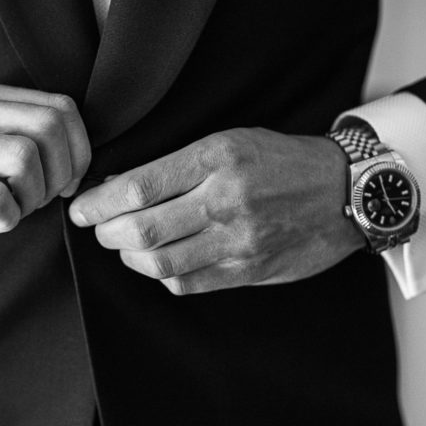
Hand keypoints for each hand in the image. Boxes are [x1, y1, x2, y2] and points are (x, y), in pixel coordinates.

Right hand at [0, 84, 90, 258]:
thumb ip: (21, 143)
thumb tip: (78, 164)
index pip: (59, 106)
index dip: (79, 148)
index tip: (67, 180)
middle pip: (49, 126)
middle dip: (62, 172)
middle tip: (43, 198)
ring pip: (24, 156)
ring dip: (35, 195)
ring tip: (15, 209)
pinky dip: (9, 217)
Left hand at [68, 128, 364, 294]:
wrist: (345, 191)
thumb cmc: (280, 160)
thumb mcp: (228, 141)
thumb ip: (176, 165)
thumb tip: (118, 186)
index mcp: (215, 158)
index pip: (138, 187)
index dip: (98, 203)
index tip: (80, 209)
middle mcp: (224, 199)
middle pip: (142, 229)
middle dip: (106, 232)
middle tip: (98, 228)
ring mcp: (238, 239)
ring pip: (160, 263)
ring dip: (130, 256)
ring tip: (125, 244)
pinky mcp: (248, 269)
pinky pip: (187, 283)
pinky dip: (163, 276)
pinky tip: (161, 261)